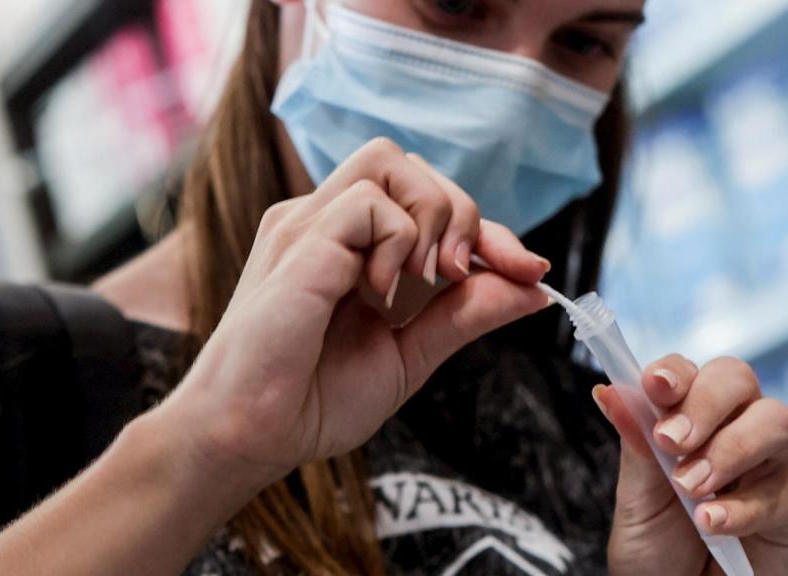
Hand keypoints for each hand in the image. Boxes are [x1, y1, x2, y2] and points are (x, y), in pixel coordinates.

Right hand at [160, 137, 549, 493]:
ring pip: (390, 162)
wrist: (251, 437)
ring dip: (429, 219)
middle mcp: (327, 223)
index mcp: (351, 247)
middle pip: (412, 166)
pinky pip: (368, 203)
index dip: (488, 229)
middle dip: (463, 214)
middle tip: (457, 278)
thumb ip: (467, 313)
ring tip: (417, 285)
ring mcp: (308, 226)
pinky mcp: (298, 240)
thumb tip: (536, 288)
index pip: (430, 202)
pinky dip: (396, 245)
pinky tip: (379, 296)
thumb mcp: (413, 353)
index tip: (530, 270)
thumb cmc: (316, 399)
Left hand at [595, 355, 787, 575]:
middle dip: (704, 404)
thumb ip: (634, 444)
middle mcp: (734, 426)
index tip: (655, 386)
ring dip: (729, 450)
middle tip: (672, 442)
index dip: (675, 372)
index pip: (689, 372)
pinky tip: (712, 523)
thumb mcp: (635, 498)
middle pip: (737, 379)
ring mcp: (770, 461)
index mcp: (689, 415)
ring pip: (775, 421)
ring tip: (691, 487)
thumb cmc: (656, 548)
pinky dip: (743, 507)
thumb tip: (608, 390)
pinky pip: (783, 488)